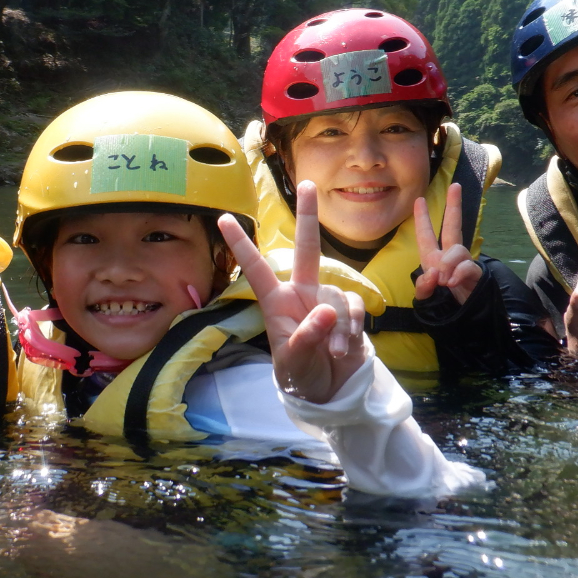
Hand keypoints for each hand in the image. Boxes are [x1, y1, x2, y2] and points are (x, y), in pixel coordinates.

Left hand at [218, 180, 366, 403]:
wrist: (329, 392)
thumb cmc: (299, 374)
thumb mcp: (293, 362)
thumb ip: (307, 337)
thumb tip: (327, 309)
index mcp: (276, 302)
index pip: (255, 269)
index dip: (241, 244)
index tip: (223, 218)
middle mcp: (301, 294)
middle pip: (306, 249)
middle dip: (308, 217)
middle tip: (308, 184)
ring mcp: (326, 300)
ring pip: (336, 295)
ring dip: (338, 325)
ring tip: (334, 352)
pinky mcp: (349, 311)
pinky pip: (353, 308)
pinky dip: (351, 328)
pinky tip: (346, 348)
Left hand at [413, 183, 480, 303]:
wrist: (463, 314)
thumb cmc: (442, 301)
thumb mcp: (426, 296)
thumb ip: (424, 286)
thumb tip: (433, 273)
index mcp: (432, 257)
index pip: (426, 234)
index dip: (422, 218)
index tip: (419, 199)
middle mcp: (448, 255)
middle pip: (452, 226)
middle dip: (453, 206)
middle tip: (455, 185)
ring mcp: (463, 263)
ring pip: (457, 249)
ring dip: (447, 263)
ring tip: (443, 280)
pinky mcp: (475, 273)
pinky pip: (467, 266)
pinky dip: (457, 274)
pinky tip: (451, 283)